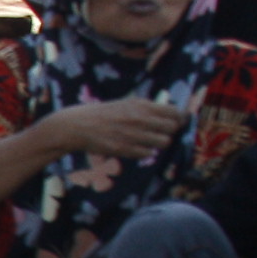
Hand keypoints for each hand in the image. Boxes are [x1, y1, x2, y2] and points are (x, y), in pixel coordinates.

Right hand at [45, 98, 184, 159]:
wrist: (77, 125)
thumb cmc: (103, 114)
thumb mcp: (126, 103)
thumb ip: (148, 109)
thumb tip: (172, 114)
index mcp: (141, 105)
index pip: (175, 112)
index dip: (179, 119)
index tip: (176, 122)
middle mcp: (140, 118)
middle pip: (172, 128)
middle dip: (170, 132)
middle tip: (160, 133)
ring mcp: (133, 134)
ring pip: (163, 142)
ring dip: (159, 143)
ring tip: (148, 141)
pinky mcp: (125, 149)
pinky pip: (148, 154)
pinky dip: (146, 152)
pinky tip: (137, 148)